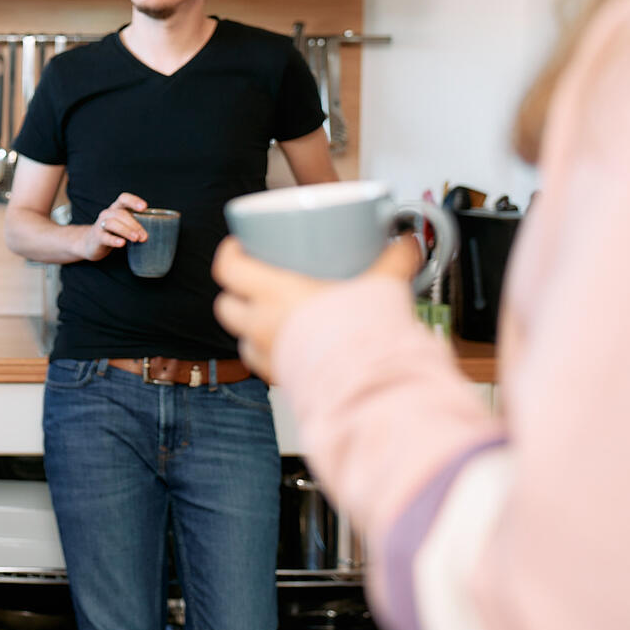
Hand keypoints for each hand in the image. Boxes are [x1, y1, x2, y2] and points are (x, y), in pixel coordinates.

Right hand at [77, 192, 148, 260]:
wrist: (90, 243)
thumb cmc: (113, 232)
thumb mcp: (124, 224)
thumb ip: (136, 224)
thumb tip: (160, 230)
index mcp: (116, 208)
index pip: (123, 199)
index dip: (133, 201)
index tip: (144, 207)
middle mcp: (107, 214)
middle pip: (121, 214)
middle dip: (134, 224)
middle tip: (144, 236)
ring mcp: (101, 225)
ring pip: (112, 224)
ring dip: (126, 230)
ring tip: (136, 239)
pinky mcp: (97, 238)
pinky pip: (105, 237)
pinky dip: (114, 240)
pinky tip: (122, 243)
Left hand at [212, 236, 421, 380]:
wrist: (370, 384)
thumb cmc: (365, 335)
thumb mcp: (380, 286)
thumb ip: (392, 261)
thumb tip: (404, 245)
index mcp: (274, 294)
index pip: (229, 268)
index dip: (229, 253)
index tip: (239, 246)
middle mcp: (261, 326)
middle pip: (226, 304)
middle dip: (235, 293)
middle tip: (254, 281)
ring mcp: (267, 355)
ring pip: (240, 338)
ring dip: (249, 327)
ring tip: (271, 317)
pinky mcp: (280, 379)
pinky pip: (262, 364)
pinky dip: (269, 354)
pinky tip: (290, 348)